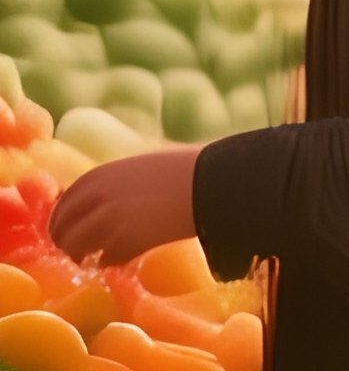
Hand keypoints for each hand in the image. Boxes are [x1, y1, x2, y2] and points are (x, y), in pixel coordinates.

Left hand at [50, 146, 202, 265]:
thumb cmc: (178, 171)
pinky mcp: (123, 243)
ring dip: (86, 256)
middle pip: (63, 231)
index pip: (62, 206)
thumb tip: (88, 205)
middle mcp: (96, 198)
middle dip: (67, 244)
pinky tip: (128, 254)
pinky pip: (105, 260)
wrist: (207, 182)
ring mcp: (107, 222)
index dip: (61, 223)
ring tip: (100, 257)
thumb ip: (109, 185)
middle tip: (79, 252)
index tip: (66, 233)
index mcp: (98, 176)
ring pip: (77, 250)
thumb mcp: (135, 169)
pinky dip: (112, 261)